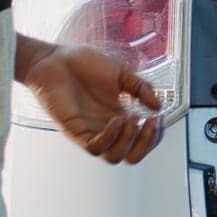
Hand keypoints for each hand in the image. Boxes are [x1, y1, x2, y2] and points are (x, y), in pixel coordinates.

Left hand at [19, 43, 164, 163]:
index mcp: (120, 116)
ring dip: (129, 140)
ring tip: (132, 118)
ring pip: (114, 157)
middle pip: (130, 156)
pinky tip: (116, 119)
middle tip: (151, 122)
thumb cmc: (84, 64)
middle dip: (146, 143)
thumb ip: (142, 88)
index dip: (155, 135)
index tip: (160, 116)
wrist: (56, 59)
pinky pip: (94, 147)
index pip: (141, 140)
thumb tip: (158, 106)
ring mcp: (91, 131)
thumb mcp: (123, 73)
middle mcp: (107, 128)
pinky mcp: (75, 131)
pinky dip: (110, 137)